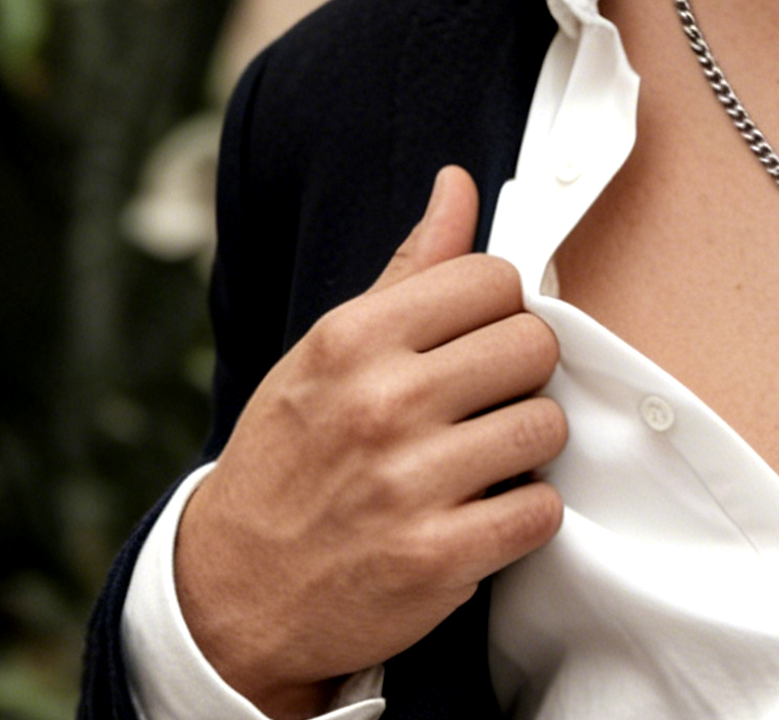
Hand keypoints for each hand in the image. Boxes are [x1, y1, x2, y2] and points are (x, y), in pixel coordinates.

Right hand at [175, 166, 565, 718]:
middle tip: (487, 398)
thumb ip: (410, 269)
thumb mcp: (331, 351)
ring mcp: (408, 484)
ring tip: (484, 454)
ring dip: (528, 445)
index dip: (499, 308)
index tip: (477, 338)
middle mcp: (381, 404)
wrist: (231, 594)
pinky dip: (525, 514)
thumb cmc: (294, 454)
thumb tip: (458, 185)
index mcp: (354, 340)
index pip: (494, 279)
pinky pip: (540, 510)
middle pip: (533, 345)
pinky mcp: (436, 559)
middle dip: (522, 372)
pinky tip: (485, 510)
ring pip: (546, 426)